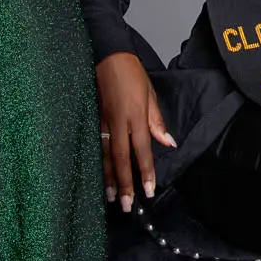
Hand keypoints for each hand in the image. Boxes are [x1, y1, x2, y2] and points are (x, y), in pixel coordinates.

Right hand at [96, 52, 175, 211]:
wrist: (106, 54)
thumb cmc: (131, 72)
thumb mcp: (150, 93)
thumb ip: (156, 121)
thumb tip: (168, 142)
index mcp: (136, 115)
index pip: (142, 149)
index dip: (146, 171)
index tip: (149, 190)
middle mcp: (119, 121)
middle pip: (122, 158)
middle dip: (124, 183)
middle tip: (126, 205)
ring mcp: (103, 121)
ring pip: (106, 156)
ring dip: (108, 178)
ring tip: (110, 197)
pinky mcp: (93, 119)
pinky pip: (97, 146)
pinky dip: (98, 163)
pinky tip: (98, 175)